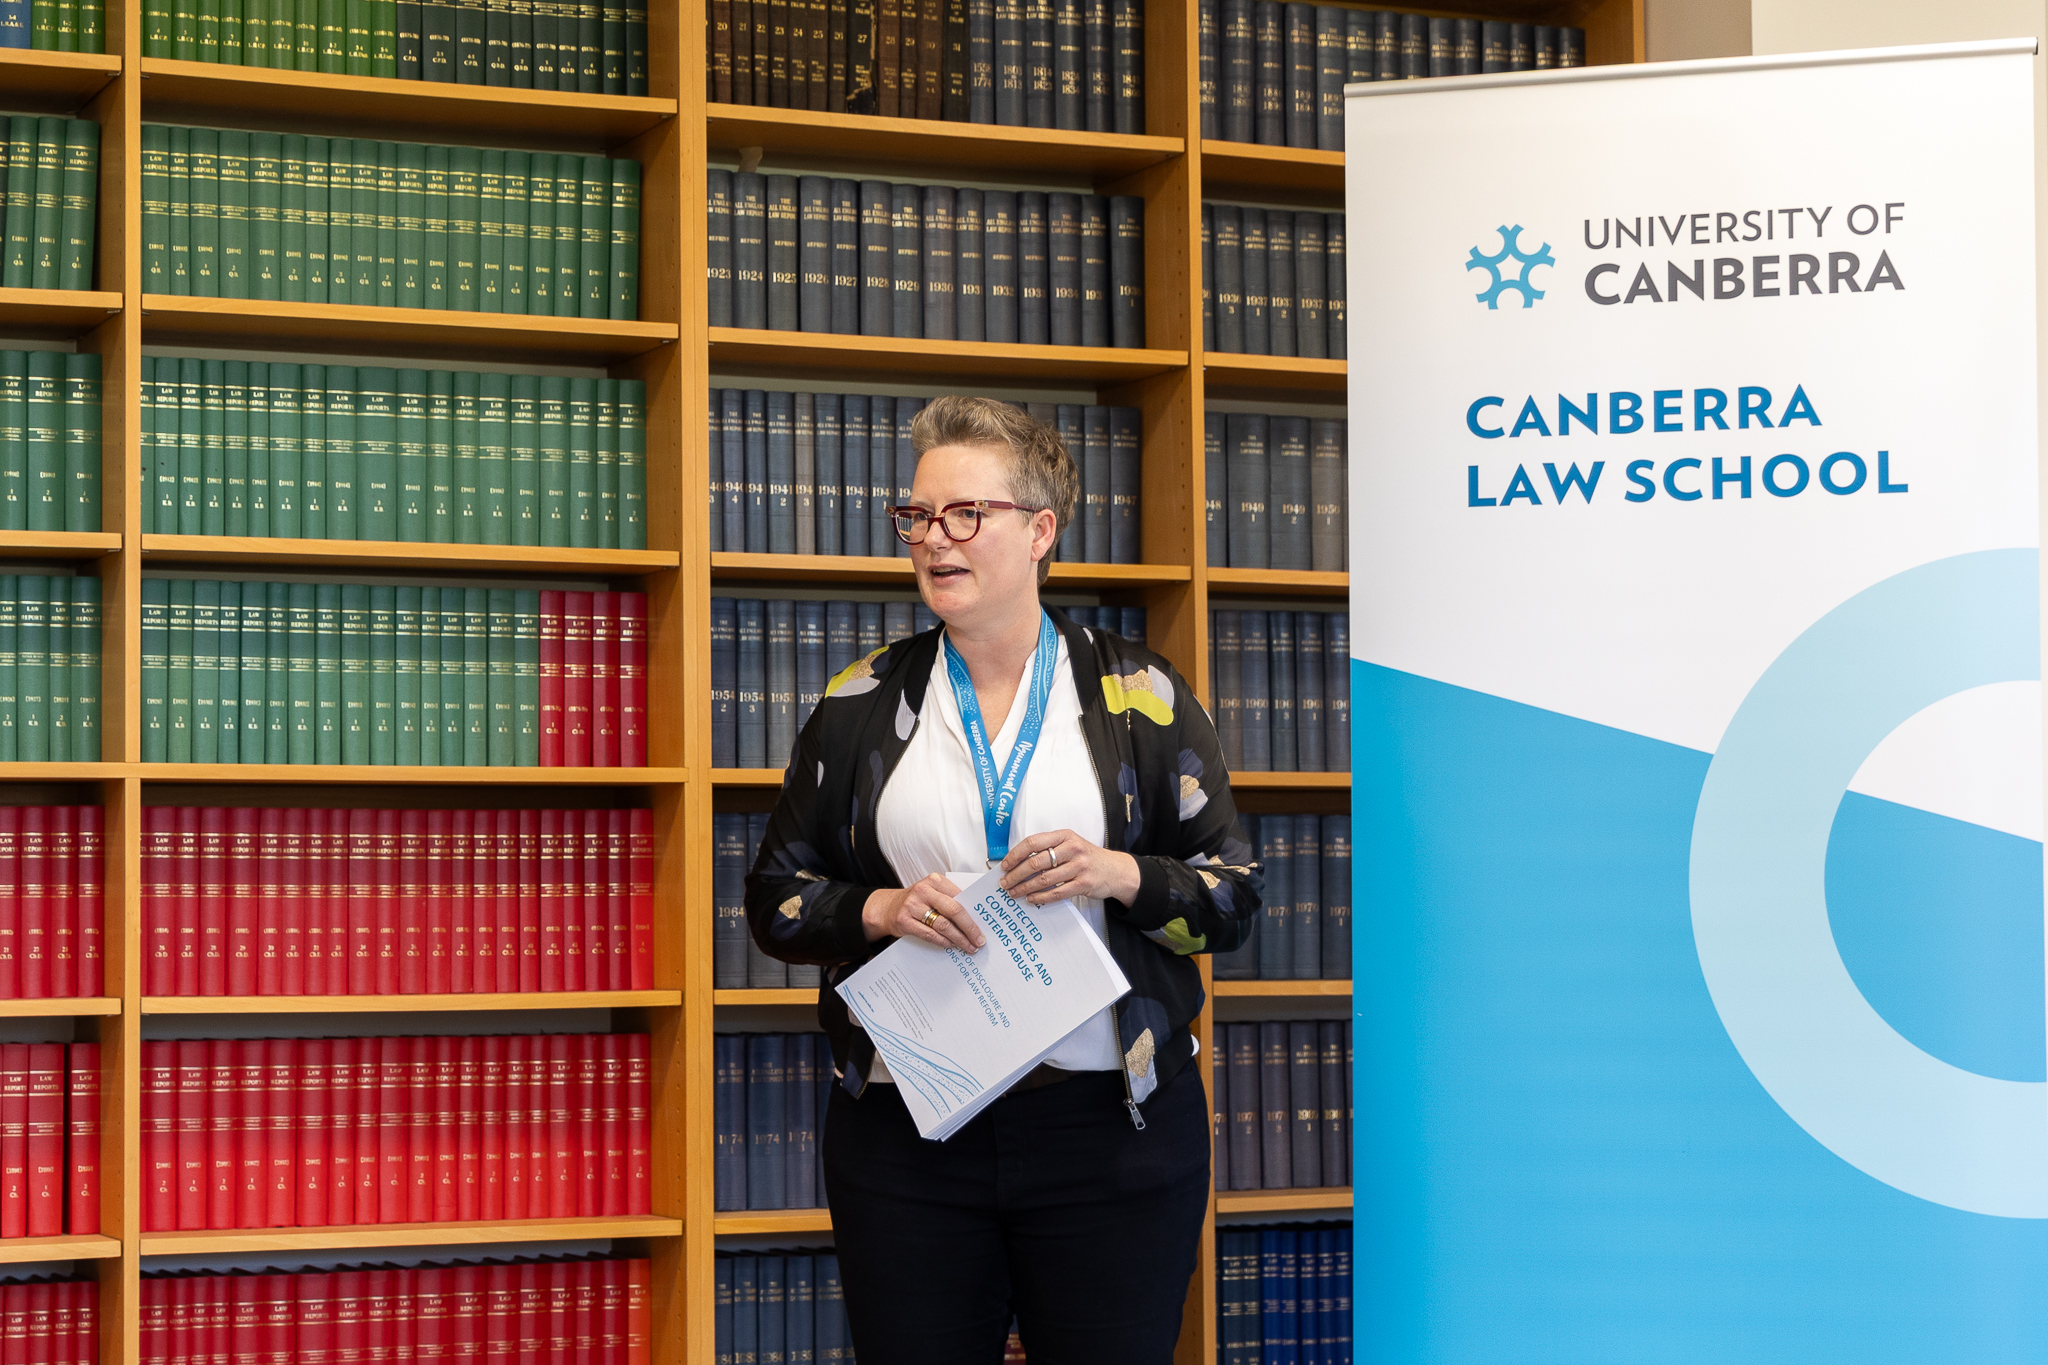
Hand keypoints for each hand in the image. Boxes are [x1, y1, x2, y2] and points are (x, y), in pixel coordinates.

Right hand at [861, 874, 986, 951]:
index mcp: (934, 880)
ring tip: (968, 946)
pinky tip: (951, 945)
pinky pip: (929, 934)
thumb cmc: (916, 901)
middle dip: (970, 928)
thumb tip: (976, 917)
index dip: (974, 914)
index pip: (960, 898)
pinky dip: (943, 942)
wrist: (887, 908)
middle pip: (954, 911)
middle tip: (979, 940)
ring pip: (943, 925)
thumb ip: (951, 899)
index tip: (984, 927)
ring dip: (959, 938)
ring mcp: (912, 906)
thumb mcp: (932, 892)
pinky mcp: (904, 921)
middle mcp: (923, 891)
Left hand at [998, 831, 1141, 906]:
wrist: (1116, 870)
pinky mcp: (1083, 884)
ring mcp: (1079, 866)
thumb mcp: (1070, 845)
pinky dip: (1040, 897)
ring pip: (1044, 879)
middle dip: (1016, 874)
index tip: (1004, 865)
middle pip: (1035, 862)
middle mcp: (1072, 849)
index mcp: (1064, 836)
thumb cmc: (1087, 857)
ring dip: (1025, 887)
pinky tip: (1031, 899)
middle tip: (1005, 883)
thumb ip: (1048, 848)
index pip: (1033, 842)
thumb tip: (1018, 861)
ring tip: (1014, 892)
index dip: (1015, 854)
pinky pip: (1056, 892)